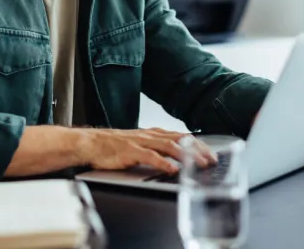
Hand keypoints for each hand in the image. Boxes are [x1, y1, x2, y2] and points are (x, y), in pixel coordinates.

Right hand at [77, 128, 214, 173]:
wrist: (91, 143)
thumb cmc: (114, 147)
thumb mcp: (140, 144)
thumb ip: (156, 149)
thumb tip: (175, 160)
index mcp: (154, 133)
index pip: (182, 137)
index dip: (198, 145)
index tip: (212, 153)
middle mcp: (150, 135)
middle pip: (180, 139)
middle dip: (198, 149)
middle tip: (212, 160)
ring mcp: (140, 142)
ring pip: (169, 146)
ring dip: (187, 155)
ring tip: (199, 164)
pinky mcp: (130, 151)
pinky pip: (150, 156)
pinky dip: (163, 163)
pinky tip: (173, 169)